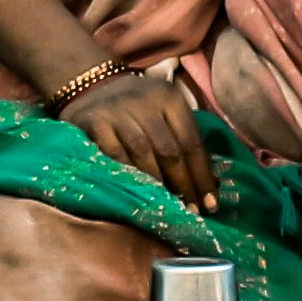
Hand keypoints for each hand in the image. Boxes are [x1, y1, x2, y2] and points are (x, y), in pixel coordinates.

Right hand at [62, 64, 217, 208]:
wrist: (91, 88)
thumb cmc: (137, 110)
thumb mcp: (164, 115)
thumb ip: (184, 142)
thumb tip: (210, 186)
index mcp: (170, 98)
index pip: (192, 142)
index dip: (203, 177)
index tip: (211, 205)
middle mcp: (146, 101)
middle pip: (170, 150)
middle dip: (183, 186)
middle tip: (189, 213)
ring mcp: (118, 111)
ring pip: (143, 153)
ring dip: (157, 185)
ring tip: (165, 207)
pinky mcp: (95, 122)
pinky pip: (114, 155)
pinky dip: (127, 176)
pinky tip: (135, 193)